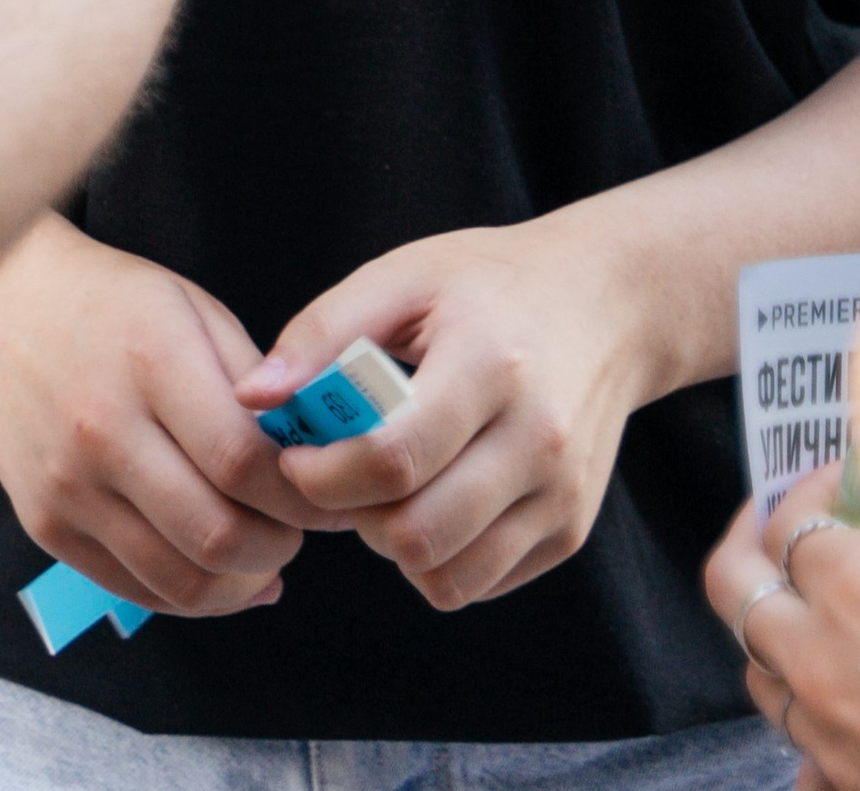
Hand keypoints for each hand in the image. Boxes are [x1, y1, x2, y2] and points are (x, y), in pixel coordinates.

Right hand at [0, 219, 309, 618]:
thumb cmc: (112, 302)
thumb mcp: (194, 309)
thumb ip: (254, 384)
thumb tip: (309, 459)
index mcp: (152, 362)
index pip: (243, 461)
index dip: (301, 495)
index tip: (329, 499)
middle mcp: (104, 430)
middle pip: (215, 533)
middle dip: (279, 547)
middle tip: (299, 532)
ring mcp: (69, 486)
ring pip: (178, 580)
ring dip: (239, 584)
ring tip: (264, 558)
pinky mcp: (45, 524)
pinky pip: (132, 589)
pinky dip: (189, 597)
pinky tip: (220, 576)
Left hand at [238, 209, 656, 610]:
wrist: (606, 304)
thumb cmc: (487, 285)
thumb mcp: (405, 276)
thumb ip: (323, 330)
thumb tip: (254, 398)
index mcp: (491, 364)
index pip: (393, 459)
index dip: (325, 475)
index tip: (297, 458)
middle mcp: (538, 438)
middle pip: (416, 533)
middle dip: (354, 517)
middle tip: (341, 476)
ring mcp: (562, 493)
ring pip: (447, 577)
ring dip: (394, 546)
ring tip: (387, 489)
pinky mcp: (571, 530)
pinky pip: (480, 584)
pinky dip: (439, 560)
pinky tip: (434, 498)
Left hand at [705, 473, 859, 790]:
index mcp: (853, 593)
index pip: (788, 516)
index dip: (808, 485)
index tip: (838, 479)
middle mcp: (820, 663)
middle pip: (732, 584)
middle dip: (747, 540)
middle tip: (772, 520)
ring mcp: (824, 734)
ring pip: (757, 668)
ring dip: (773, 630)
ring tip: (807, 607)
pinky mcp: (844, 787)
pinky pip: (800, 750)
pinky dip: (811, 721)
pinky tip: (843, 706)